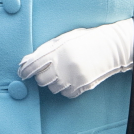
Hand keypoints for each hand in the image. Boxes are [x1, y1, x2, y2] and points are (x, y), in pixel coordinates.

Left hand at [19, 17, 133, 98]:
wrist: (111, 47)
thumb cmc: (84, 40)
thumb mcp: (63, 39)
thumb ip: (45, 50)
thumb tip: (26, 61)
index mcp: (58, 52)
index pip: (33, 65)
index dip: (24, 71)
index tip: (22, 73)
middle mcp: (64, 66)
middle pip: (41, 80)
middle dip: (40, 77)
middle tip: (45, 71)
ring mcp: (74, 77)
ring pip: (53, 88)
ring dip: (53, 83)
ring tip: (60, 74)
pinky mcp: (83, 86)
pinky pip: (66, 94)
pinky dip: (65, 89)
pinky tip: (68, 80)